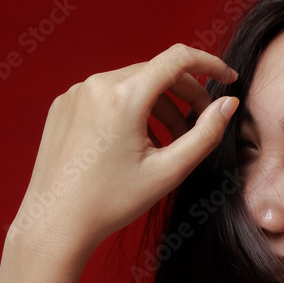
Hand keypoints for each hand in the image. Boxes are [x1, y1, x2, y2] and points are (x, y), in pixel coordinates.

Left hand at [10, 44, 238, 258]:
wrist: (54, 223)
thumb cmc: (110, 202)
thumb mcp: (168, 171)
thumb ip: (205, 134)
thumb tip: (228, 104)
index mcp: (124, 96)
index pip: (178, 59)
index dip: (210, 64)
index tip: (229, 79)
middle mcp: (96, 85)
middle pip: (156, 73)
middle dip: (185, 94)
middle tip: (200, 125)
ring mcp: (76, 93)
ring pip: (132, 85)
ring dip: (158, 106)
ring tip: (167, 144)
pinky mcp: (63, 106)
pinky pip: (106, 96)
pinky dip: (130, 111)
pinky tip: (135, 145)